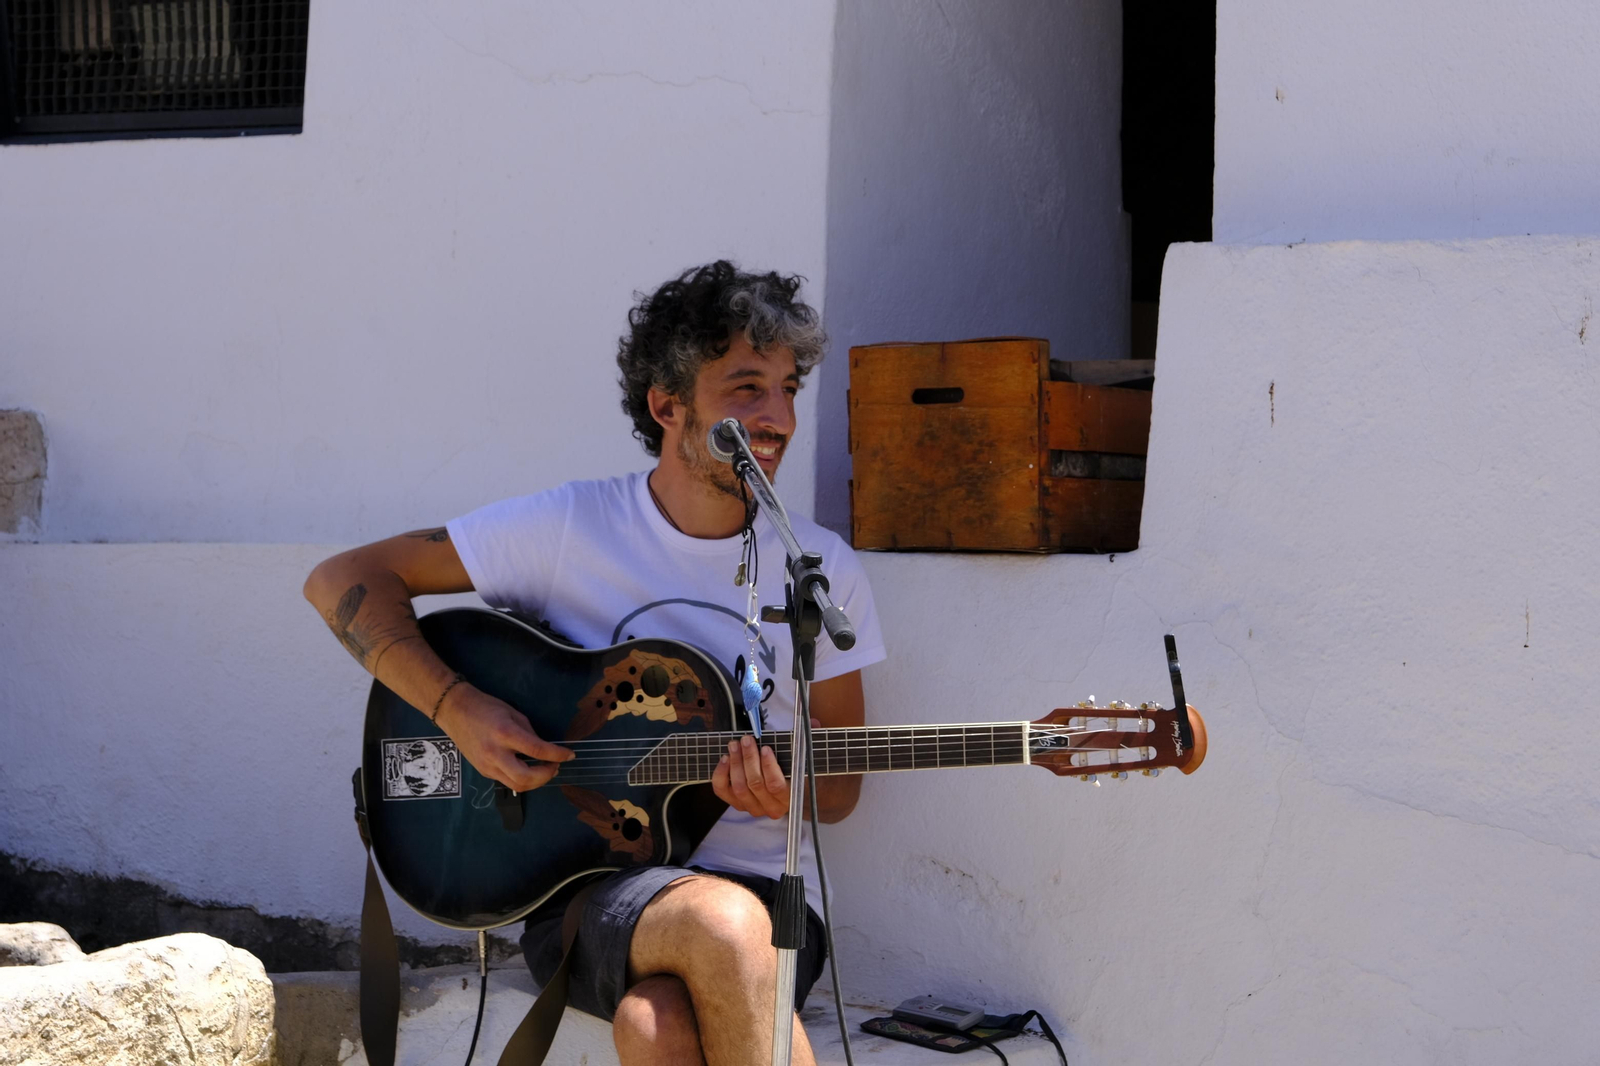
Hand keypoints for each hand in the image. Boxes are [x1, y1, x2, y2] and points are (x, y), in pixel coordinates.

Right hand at [436, 684, 572, 790]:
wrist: (455, 711)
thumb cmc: (486, 707)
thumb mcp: (513, 714)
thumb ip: (530, 733)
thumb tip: (543, 749)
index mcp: (505, 734)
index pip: (537, 750)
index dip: (557, 755)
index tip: (570, 755)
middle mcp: (495, 754)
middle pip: (526, 778)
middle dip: (546, 776)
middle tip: (555, 766)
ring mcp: (487, 766)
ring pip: (517, 786)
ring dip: (536, 782)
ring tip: (545, 769)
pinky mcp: (483, 771)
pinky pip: (507, 781)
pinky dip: (522, 778)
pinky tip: (528, 768)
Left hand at [711, 720, 819, 818]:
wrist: (783, 790)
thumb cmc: (791, 770)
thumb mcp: (802, 757)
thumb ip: (807, 741)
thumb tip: (814, 723)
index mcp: (789, 797)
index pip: (776, 785)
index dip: (768, 766)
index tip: (765, 748)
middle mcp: (770, 807)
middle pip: (755, 784)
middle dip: (749, 758)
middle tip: (746, 740)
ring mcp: (753, 807)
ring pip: (739, 787)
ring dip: (736, 763)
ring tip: (735, 745)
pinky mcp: (737, 804)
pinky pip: (724, 791)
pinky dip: (721, 774)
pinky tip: (725, 759)